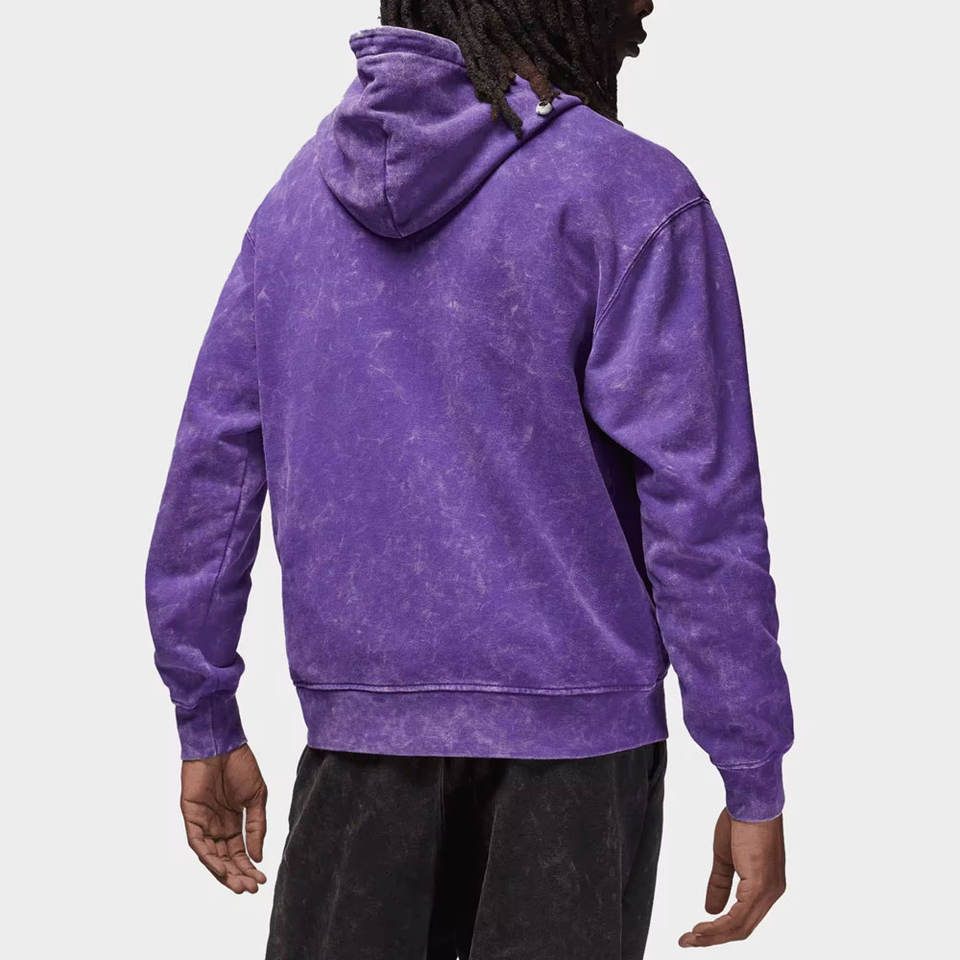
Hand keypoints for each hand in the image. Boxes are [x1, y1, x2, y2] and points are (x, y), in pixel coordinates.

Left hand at [180, 743, 267, 893]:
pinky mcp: (191, 816)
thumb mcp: (257, 798)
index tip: (262, 879)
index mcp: (232, 822)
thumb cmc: (240, 765)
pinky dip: (208, 857)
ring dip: (224, 872)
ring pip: (211, 856)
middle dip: (238, 875)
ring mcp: (203, 822)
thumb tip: (258, 856)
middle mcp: (216, 826)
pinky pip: (197, 842)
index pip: (239, 852)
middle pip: (225, 858)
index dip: (249, 867)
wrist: (224, 744)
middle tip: (251, 888)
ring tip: (239, 884)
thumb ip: (257, 827)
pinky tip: (221, 868)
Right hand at [679, 808, 785, 946]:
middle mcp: (771, 893)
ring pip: (740, 927)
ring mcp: (768, 891)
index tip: (697, 933)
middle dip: (713, 938)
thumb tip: (710, 909)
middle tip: (688, 941)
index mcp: (765, 886)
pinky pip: (739, 916)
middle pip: (742, 928)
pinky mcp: (760, 885)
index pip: (743, 918)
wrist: (750, 800)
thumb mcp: (726, 857)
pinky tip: (702, 929)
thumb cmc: (741, 820)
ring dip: (713, 936)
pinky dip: (719, 927)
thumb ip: (720, 883)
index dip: (720, 929)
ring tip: (691, 938)